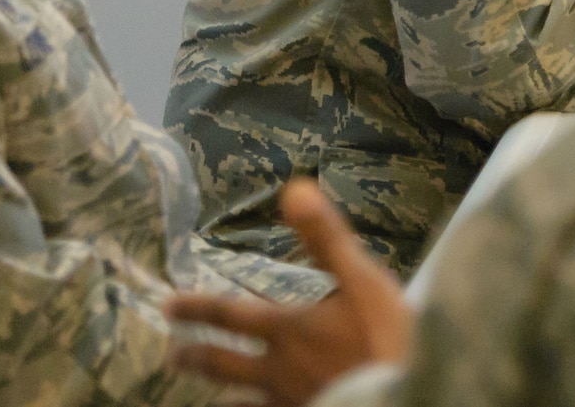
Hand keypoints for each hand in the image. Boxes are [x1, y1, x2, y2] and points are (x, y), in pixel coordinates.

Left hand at [167, 179, 411, 405]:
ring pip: (243, 404)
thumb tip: (294, 189)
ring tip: (210, 402)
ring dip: (222, 398)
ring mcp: (290, 402)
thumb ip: (326, 238)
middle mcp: (278, 369)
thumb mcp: (362, 280)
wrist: (406, 396)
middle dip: (197, 357)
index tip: (168, 306)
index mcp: (288, 330)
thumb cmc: (384, 339)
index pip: (232, 315)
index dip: (198, 308)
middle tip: (171, 356)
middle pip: (225, 364)